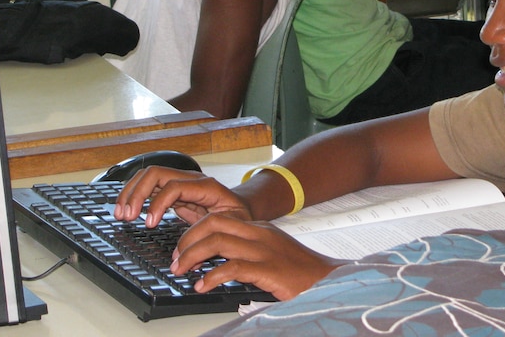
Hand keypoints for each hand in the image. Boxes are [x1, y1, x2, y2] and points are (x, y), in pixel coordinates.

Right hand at [113, 166, 251, 226]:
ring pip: (148, 176)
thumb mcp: (233, 225)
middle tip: (126, 216)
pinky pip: (148, 186)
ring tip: (121, 214)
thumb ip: (214, 234)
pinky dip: (134, 195)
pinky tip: (126, 209)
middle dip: (137, 193)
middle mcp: (190, 179)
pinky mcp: (172, 190)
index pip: (174, 186)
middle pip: (156, 174)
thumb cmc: (238, 217)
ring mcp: (180, 182)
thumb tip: (191, 254)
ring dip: (131, 192)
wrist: (242, 209)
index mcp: (205, 186)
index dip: (158, 204)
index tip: (149, 225)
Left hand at [172, 213, 344, 300]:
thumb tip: (218, 260)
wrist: (327, 279)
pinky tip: (203, 286)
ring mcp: (263, 250)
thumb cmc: (299, 271)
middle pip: (212, 223)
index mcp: (258, 227)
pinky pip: (232, 268)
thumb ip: (248, 250)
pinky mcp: (267, 269)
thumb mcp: (271, 251)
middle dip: (187, 240)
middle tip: (176, 259)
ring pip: (217, 242)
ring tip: (181, 272)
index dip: (194, 231)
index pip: (218, 218)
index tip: (182, 249)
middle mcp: (258, 233)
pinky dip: (211, 277)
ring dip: (192, 257)